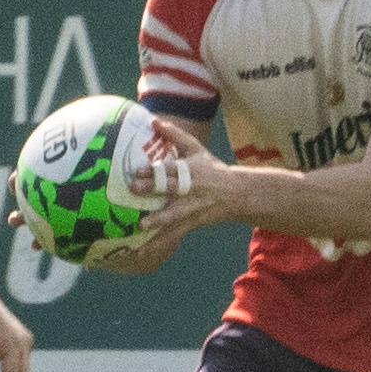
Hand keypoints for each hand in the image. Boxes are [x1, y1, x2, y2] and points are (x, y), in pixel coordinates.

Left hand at [129, 117, 241, 256]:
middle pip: (170, 189)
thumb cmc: (211, 168)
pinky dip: (157, 244)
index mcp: (190, 170)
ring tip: (142, 225)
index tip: (136, 170)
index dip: (155, 170)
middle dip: (153, 190)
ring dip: (159, 220)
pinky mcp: (192, 223)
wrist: (237, 193)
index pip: (171, 169)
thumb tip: (153, 120)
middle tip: (133, 190)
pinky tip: (140, 251)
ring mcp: (192, 208)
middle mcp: (191, 189)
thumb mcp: (196, 149)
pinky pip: (173, 235)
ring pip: (174, 215)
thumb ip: (174, 135)